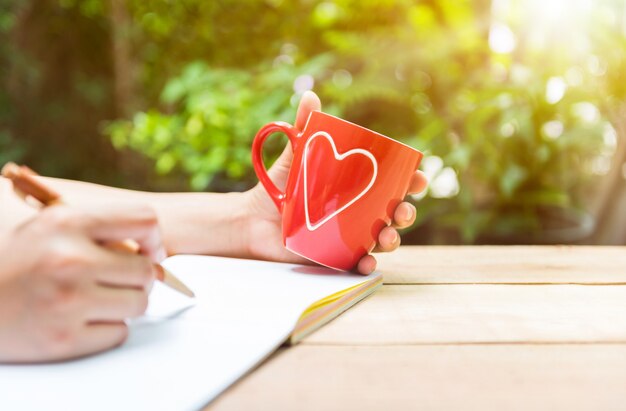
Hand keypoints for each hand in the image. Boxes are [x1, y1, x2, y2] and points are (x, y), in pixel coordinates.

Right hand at [0, 204, 164, 362]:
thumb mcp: (48, 225)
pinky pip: (118, 333)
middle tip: (118, 280)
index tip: (147, 251)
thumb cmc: (15, 259)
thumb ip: (98, 227)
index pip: (144, 219)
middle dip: (138, 278)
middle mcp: (69, 260)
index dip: (153, 238)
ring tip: (96, 298)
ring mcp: (67, 302)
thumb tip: (152, 248)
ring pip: (138, 304)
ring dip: (124, 303)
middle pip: (146, 271)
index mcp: (66, 222)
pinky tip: (81, 319)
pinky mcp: (63, 340)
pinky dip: (107, 328)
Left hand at [245, 91, 427, 273]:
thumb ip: (305, 128)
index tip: (418, 178)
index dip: (411, 182)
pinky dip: (365, 265)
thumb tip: (310, 97)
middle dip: (406, 214)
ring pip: (380, 241)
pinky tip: (367, 262)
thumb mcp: (295, 155)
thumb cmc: (280, 184)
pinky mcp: (334, 256)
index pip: (393, 183)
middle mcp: (359, 212)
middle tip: (402, 211)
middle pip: (393, 214)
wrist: (252, 218)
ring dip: (392, 240)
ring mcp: (349, 236)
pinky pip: (355, 263)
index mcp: (358, 187)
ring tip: (387, 236)